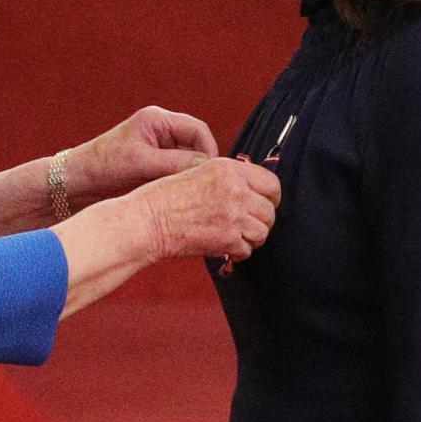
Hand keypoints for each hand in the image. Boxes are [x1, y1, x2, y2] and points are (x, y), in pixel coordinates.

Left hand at [70, 106, 218, 203]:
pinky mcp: (154, 170)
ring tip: (189, 198)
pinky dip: (180, 188)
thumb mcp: (141, 163)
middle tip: (204, 191)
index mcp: (158, 120)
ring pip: (189, 165)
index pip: (199, 131)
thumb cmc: (102, 166)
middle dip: (202, 168)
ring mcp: (159, 152)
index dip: (210, 152)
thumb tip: (209, 169)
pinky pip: (177, 177)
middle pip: (198, 148)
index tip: (212, 176)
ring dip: (190, 180)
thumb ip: (176, 164)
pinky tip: (178, 202)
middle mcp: (162, 132)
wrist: (75, 185)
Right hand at [140, 156, 278, 266]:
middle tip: (248, 226)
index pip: (271, 184)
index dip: (271, 197)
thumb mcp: (200, 172)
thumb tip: (251, 192)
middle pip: (269, 211)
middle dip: (261, 221)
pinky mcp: (227, 239)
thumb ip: (228, 179)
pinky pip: (247, 250)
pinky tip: (226, 247)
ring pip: (262, 232)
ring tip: (237, 238)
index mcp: (229, 170)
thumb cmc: (166, 197)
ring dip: (252, 238)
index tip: (264, 204)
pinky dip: (239, 252)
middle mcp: (236, 190)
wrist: (149, 220)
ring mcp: (233, 216)